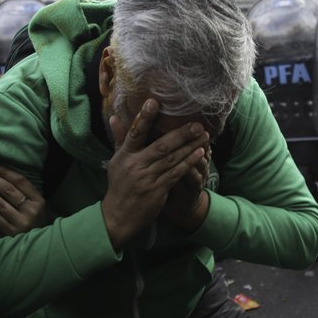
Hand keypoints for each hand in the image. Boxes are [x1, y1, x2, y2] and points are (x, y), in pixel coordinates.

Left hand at [0, 164, 48, 235]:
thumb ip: (27, 194)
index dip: (6, 172)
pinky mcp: (10, 232)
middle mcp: (30, 211)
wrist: (40, 245)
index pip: (21, 182)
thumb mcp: (39, 206)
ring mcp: (20, 222)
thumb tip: (4, 177)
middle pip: (8, 191)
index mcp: (39, 201)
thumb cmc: (38, 222)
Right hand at [103, 99, 208, 248]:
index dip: (144, 117)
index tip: (154, 102)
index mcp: (125, 155)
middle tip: (197, 124)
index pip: (134, 133)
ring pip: (172, 159)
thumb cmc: (119, 185)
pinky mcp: (158, 190)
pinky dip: (189, 163)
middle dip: (181, 134)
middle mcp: (136, 165)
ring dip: (190, 147)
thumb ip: (119, 138)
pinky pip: (176, 173)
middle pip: (161, 146)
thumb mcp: (116, 161)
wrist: (119, 215)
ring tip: (203, 136)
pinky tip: (200, 154)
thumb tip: (113, 117)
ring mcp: (147, 178)